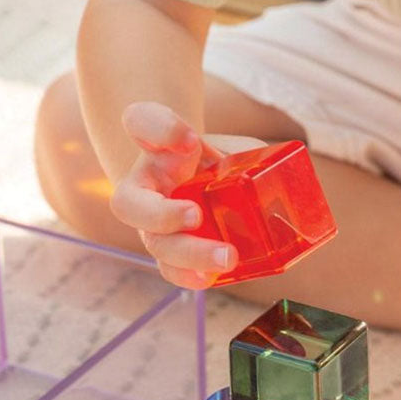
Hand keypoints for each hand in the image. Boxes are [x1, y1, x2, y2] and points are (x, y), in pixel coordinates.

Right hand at [109, 102, 234, 288]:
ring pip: (157, 245)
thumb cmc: (207, 160)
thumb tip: (269, 165)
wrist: (192, 184)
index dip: (160, 128)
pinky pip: (174, 270)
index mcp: (155, 146)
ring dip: (189, 253)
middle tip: (194, 215)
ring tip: (226, 257)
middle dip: (162, 214)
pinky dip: (191, 276)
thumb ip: (242, 150)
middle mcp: (145, 189)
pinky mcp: (175, 255)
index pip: (141, 121)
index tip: (191, 138)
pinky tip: (212, 278)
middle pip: (131, 205)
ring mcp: (155, 227)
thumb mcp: (231, 144)